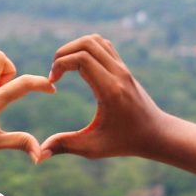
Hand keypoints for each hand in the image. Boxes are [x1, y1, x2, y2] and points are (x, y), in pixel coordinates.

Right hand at [40, 34, 166, 160]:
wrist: (156, 134)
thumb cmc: (125, 142)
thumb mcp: (93, 148)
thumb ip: (64, 146)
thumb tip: (39, 154)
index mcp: (109, 90)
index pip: (81, 58)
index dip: (60, 65)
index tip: (52, 83)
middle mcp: (117, 73)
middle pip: (86, 43)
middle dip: (63, 53)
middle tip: (55, 73)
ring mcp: (123, 68)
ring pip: (95, 40)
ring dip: (75, 48)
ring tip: (65, 68)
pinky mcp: (124, 68)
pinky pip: (103, 46)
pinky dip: (87, 49)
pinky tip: (79, 68)